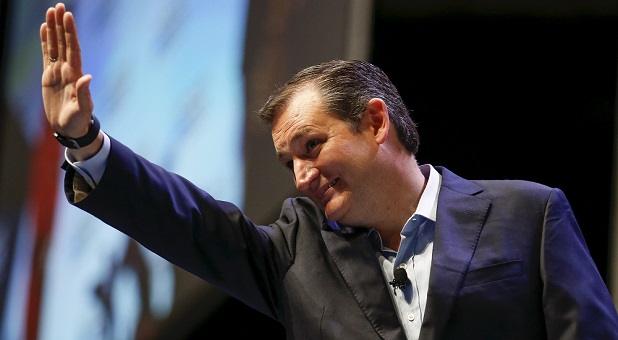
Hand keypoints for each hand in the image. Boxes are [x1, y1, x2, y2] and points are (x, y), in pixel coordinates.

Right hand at [41, 3, 100, 157]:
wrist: (70, 128)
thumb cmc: (78, 121)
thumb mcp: (82, 109)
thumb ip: (84, 94)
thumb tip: (87, 77)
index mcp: (76, 75)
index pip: (74, 49)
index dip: (71, 33)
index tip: (68, 17)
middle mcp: (68, 70)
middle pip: (64, 43)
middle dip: (62, 25)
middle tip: (59, 6)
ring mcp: (58, 71)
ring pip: (55, 46)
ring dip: (54, 29)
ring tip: (51, 11)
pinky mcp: (49, 76)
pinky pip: (47, 55)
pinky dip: (46, 41)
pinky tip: (44, 29)